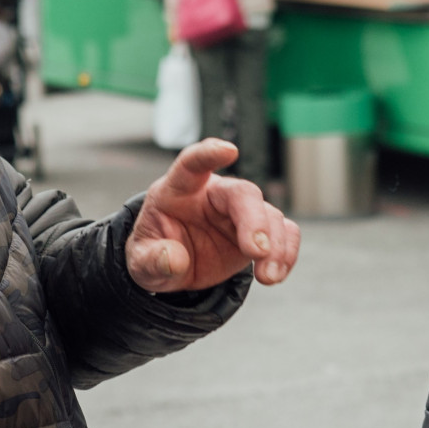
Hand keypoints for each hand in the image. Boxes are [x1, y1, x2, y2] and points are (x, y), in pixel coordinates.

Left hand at [127, 140, 299, 291]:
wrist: (172, 267)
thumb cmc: (154, 252)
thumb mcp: (141, 261)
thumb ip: (152, 259)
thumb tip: (173, 259)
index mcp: (179, 190)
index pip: (192, 163)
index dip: (209, 154)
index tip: (228, 150)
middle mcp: (213, 194)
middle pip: (242, 193)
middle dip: (254, 220)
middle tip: (257, 251)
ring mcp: (239, 212)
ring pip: (268, 214)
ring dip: (275, 246)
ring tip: (267, 277)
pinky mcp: (259, 230)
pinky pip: (284, 232)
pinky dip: (286, 252)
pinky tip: (276, 274)